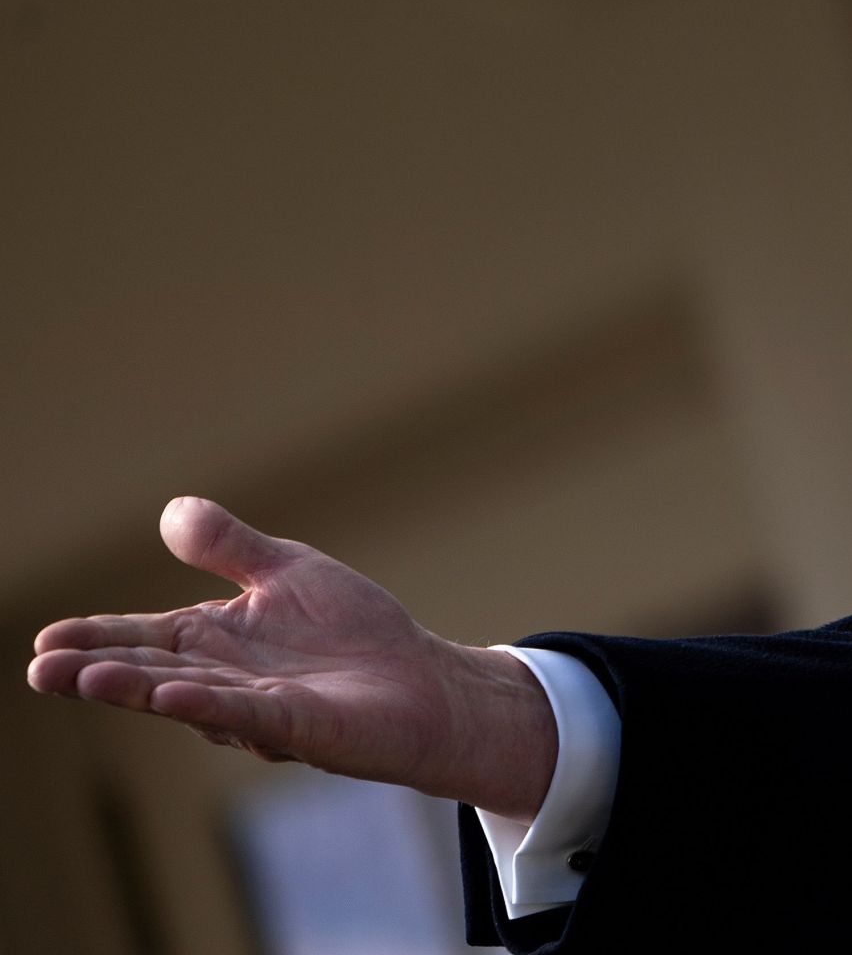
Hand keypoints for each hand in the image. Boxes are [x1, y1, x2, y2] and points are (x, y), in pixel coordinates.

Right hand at [25, 497, 557, 821]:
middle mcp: (223, 679)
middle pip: (151, 672)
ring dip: (140, 690)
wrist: (424, 681)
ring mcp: (257, 708)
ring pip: (188, 698)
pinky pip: (248, 715)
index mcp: (214, 640)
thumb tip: (172, 510)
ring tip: (87, 680)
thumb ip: (231, 546)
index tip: (45, 641)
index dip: (97, 639)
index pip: (143, 637)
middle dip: (97, 670)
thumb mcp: (288, 571)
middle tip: (43, 667)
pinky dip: (211, 706)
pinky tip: (172, 699)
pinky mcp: (300, 727)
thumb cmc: (354, 631)